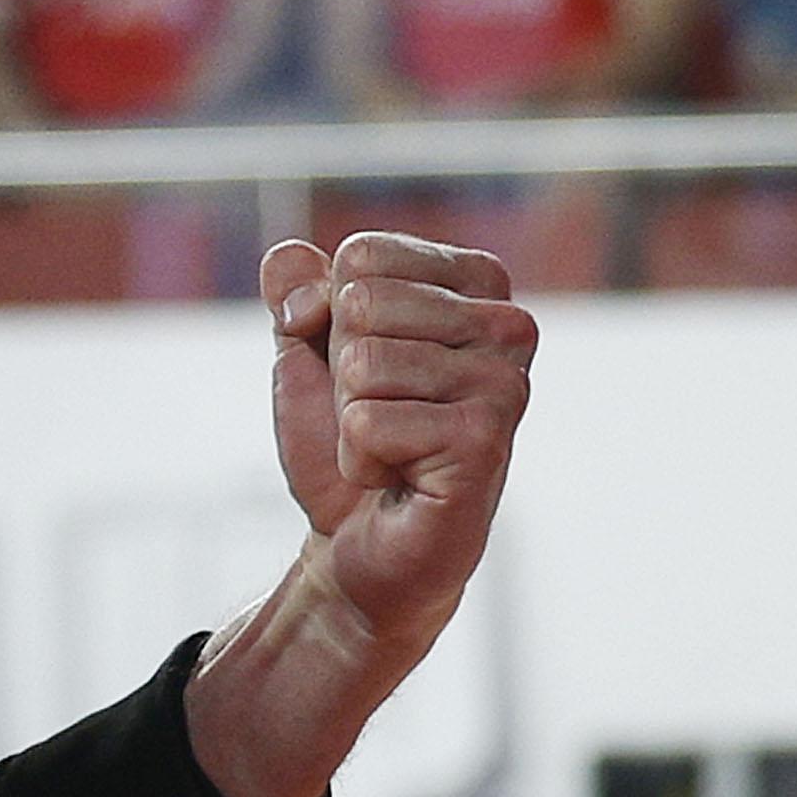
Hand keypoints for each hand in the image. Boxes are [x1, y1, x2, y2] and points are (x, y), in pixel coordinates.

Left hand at [264, 229, 529, 663]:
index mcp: (477, 283)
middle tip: (380, 413)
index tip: (361, 367)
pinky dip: (360, 459)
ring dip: (352, 419)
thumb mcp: (307, 350)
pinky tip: (400, 478)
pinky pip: (367, 423)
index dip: (329, 316)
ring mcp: (505, 383)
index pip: (362, 255)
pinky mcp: (485, 440)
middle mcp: (507, 324)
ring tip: (393, 446)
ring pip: (362, 365)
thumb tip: (288, 259)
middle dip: (341, 371)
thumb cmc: (345, 439)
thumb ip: (298, 292)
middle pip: (359, 305)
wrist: (357, 540)